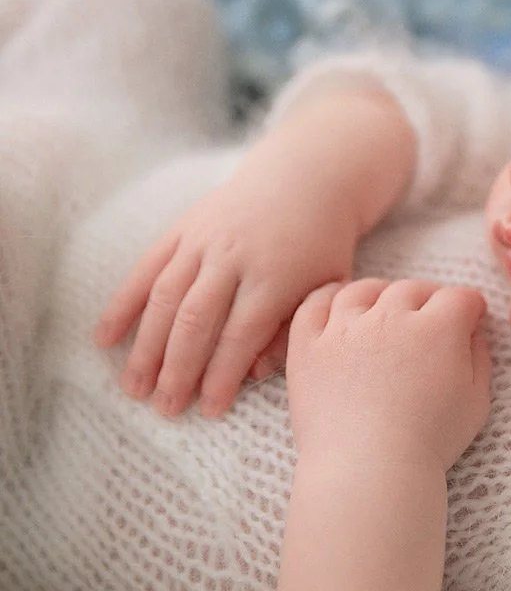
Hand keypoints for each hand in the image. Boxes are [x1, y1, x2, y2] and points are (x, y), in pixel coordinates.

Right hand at [95, 158, 359, 418]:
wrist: (304, 179)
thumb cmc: (320, 246)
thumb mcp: (326, 289)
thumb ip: (294, 332)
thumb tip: (252, 374)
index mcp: (275, 275)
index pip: (241, 334)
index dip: (222, 375)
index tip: (209, 411)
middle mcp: (233, 256)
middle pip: (196, 319)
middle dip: (177, 369)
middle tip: (165, 409)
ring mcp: (203, 240)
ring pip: (166, 298)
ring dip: (146, 346)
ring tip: (133, 388)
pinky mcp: (183, 229)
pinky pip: (146, 268)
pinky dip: (123, 304)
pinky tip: (104, 338)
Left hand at [286, 279, 491, 471]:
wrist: (370, 470)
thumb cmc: (429, 443)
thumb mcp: (477, 402)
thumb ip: (479, 358)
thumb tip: (472, 331)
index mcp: (436, 329)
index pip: (458, 297)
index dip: (468, 307)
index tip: (469, 318)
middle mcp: (390, 318)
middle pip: (411, 289)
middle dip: (427, 299)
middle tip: (429, 318)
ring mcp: (345, 330)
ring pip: (363, 291)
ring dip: (379, 294)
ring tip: (383, 310)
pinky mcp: (308, 347)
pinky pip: (314, 306)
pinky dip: (327, 298)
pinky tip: (337, 306)